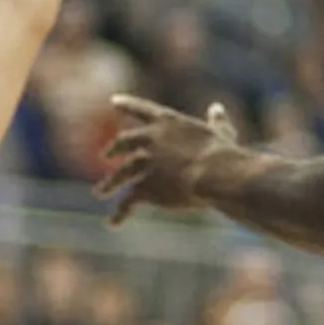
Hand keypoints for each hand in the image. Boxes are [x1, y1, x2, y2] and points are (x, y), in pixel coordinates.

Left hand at [96, 97, 238, 225]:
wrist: (214, 174)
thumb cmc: (223, 152)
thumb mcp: (222, 132)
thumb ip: (217, 121)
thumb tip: (217, 108)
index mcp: (168, 122)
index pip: (142, 109)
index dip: (128, 104)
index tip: (114, 101)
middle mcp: (150, 139)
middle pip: (124, 142)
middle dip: (113, 148)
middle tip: (106, 155)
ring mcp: (144, 163)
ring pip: (121, 174)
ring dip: (109, 183)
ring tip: (100, 192)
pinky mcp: (145, 187)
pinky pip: (128, 201)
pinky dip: (120, 212)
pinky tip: (114, 222)